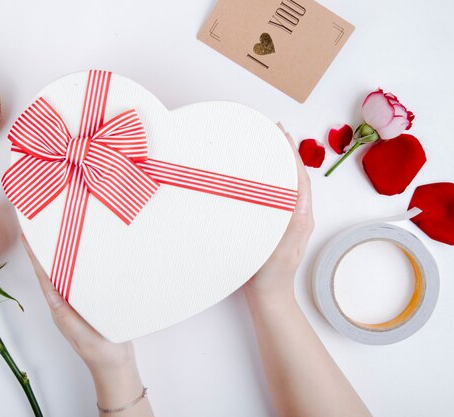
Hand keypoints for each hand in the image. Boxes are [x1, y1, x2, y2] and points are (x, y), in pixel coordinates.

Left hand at [22, 236, 152, 415]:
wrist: (117, 366)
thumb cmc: (101, 352)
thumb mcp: (82, 334)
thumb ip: (67, 315)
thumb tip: (52, 294)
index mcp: (60, 307)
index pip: (45, 276)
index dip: (35, 255)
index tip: (27, 235)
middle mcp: (67, 301)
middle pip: (53, 270)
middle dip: (45, 249)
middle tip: (41, 225)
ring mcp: (79, 301)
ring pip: (67, 272)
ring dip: (61, 253)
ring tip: (59, 232)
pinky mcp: (94, 301)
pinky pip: (83, 278)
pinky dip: (80, 264)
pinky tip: (86, 254)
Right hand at [244, 128, 313, 302]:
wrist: (269, 298)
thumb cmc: (273, 277)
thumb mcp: (283, 251)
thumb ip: (293, 226)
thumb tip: (299, 198)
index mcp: (301, 216)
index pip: (299, 177)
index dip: (291, 154)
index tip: (281, 133)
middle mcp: (296, 214)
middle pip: (292, 176)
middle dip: (284, 152)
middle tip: (273, 132)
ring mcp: (284, 220)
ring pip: (283, 184)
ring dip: (276, 164)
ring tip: (265, 146)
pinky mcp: (273, 226)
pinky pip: (272, 196)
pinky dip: (266, 180)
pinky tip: (255, 176)